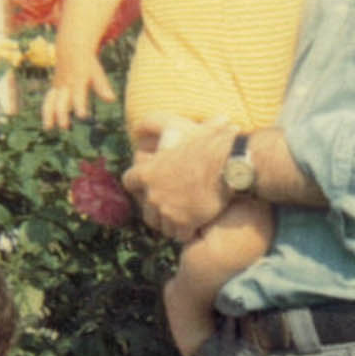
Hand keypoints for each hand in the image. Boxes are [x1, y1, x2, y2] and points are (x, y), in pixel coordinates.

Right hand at [41, 61, 115, 131]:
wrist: (71, 51)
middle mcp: (66, 85)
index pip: (78, 96)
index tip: (82, 116)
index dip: (80, 106)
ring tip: (48, 129)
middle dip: (61, 114)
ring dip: (48, 114)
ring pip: (50, 101)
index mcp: (77, 81)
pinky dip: (46, 112)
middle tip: (64, 127)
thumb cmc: (88, 65)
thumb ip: (102, 86)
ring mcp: (58, 87)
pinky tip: (48, 126)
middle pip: (61, 101)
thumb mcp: (96, 73)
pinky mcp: (53, 89)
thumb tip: (112, 99)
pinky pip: (48, 101)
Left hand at [122, 120, 234, 241]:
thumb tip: (185, 120)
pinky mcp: (184, 223)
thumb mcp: (186, 130)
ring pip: (163, 227)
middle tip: (171, 209)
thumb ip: (171, 125)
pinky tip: (196, 227)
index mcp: (148, 171)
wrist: (226, 165)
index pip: (128, 182)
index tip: (148, 188)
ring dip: (173, 225)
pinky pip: (181, 235)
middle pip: (146, 213)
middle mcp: (152, 194)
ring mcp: (166, 210)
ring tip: (185, 221)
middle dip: (157, 213)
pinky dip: (188, 232)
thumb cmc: (210, 145)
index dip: (138, 187)